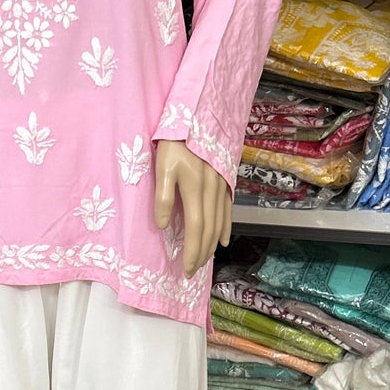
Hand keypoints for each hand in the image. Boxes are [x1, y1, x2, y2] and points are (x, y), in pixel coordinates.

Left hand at [154, 142, 231, 277]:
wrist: (195, 117)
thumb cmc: (174, 142)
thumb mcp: (162, 167)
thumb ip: (163, 197)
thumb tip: (162, 226)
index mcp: (195, 189)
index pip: (196, 228)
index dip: (192, 250)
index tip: (186, 269)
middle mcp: (212, 190)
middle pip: (209, 230)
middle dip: (202, 253)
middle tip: (193, 271)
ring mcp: (221, 186)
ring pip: (219, 222)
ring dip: (212, 244)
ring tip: (204, 260)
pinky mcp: (224, 180)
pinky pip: (227, 209)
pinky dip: (225, 226)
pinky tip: (223, 239)